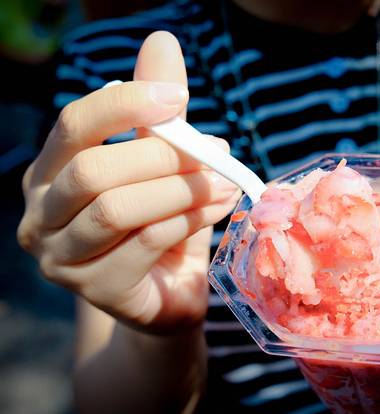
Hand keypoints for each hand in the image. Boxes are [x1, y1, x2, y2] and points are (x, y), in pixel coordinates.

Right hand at [17, 31, 239, 332]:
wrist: (167, 293)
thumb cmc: (161, 222)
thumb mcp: (162, 165)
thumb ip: (159, 113)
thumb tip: (162, 41)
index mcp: (51, 173)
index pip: (74, 125)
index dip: (125, 105)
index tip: (178, 98)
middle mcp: (41, 214)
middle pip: (93, 169)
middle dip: (162, 156)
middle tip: (215, 152)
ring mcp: (61, 258)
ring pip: (117, 209)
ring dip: (180, 190)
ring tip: (223, 184)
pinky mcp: (96, 290)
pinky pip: (146, 242)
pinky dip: (190, 220)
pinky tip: (218, 209)